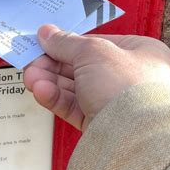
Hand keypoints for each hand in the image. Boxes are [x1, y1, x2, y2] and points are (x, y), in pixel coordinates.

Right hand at [23, 24, 169, 131]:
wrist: (138, 137)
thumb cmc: (127, 85)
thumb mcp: (92, 51)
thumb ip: (65, 42)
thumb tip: (46, 32)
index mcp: (140, 52)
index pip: (97, 43)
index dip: (68, 42)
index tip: (43, 41)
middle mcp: (130, 78)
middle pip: (82, 66)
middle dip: (53, 64)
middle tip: (30, 61)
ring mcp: (116, 104)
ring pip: (75, 89)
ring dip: (50, 81)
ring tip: (30, 77)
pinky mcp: (102, 126)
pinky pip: (75, 108)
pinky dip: (56, 98)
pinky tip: (40, 91)